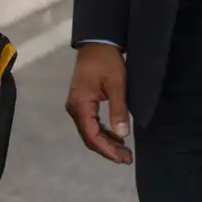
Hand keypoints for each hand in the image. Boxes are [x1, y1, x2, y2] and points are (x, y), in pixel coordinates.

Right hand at [66, 44, 131, 163]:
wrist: (97, 42)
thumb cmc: (107, 61)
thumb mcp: (117, 84)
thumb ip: (119, 110)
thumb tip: (122, 135)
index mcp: (80, 105)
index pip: (92, 135)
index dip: (108, 150)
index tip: (123, 158)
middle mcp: (74, 108)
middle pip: (89, 137)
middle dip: (108, 149)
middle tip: (126, 159)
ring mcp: (76, 105)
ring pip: (89, 132)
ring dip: (106, 142)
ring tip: (123, 152)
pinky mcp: (81, 102)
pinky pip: (90, 123)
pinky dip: (102, 132)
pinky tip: (116, 137)